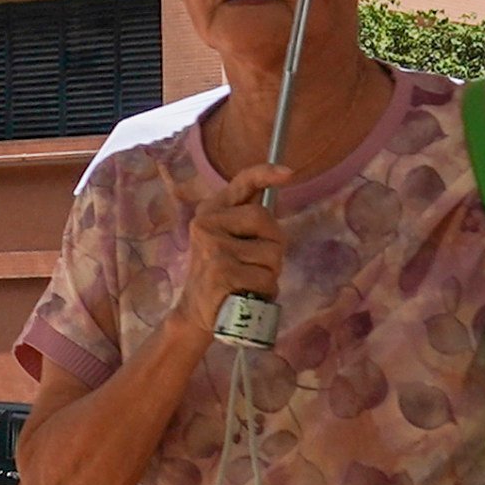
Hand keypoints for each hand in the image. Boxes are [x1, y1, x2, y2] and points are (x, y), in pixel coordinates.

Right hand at [179, 163, 290, 336]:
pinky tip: (247, 295)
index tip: (289, 173)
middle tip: (260, 264)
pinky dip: (265, 292)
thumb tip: (278, 188)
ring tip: (249, 281)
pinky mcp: (220, 273)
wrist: (195, 311)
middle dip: (274, 245)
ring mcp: (213, 247)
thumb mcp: (230, 239)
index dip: (266, 174)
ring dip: (269, 274)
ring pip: (270, 254)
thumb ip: (249, 219)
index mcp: (212, 210)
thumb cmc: (222, 273)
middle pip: (264, 219)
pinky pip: (265, 278)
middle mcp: (207, 223)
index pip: (242, 183)